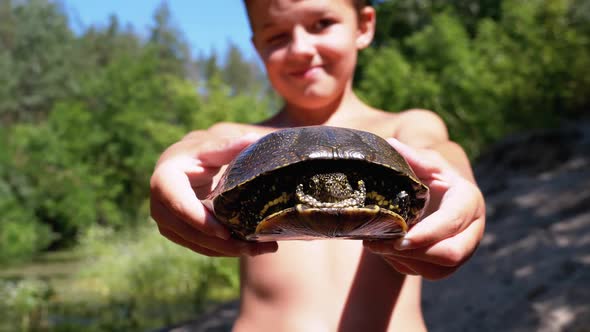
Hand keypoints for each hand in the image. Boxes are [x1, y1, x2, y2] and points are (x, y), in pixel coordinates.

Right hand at [150, 132, 278, 256]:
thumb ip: (229, 145)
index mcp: (164, 180)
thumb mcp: (211, 148)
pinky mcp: (178, 234)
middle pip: (189, 231)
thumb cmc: (200, 153)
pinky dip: (225, 250)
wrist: (186, 165)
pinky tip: (251, 248)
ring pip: (196, 244)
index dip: (200, 220)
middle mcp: (159, 205)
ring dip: (228, 251)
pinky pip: (200, 247)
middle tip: (255, 247)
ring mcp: (166, 222)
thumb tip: (252, 139)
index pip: (179, 204)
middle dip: (222, 243)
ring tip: (263, 249)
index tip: (226, 233)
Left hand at [364, 138, 485, 279]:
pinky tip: (384, 250)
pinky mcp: (449, 264)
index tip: (400, 239)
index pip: (452, 222)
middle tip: (379, 245)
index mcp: (469, 200)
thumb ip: (413, 157)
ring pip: (440, 270)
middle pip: (452, 254)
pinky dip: (404, 265)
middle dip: (416, 253)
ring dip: (405, 261)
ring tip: (374, 245)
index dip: (427, 234)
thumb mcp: (427, 162)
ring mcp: (463, 249)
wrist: (443, 192)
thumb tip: (391, 145)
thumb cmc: (433, 174)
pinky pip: (429, 274)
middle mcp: (472, 229)